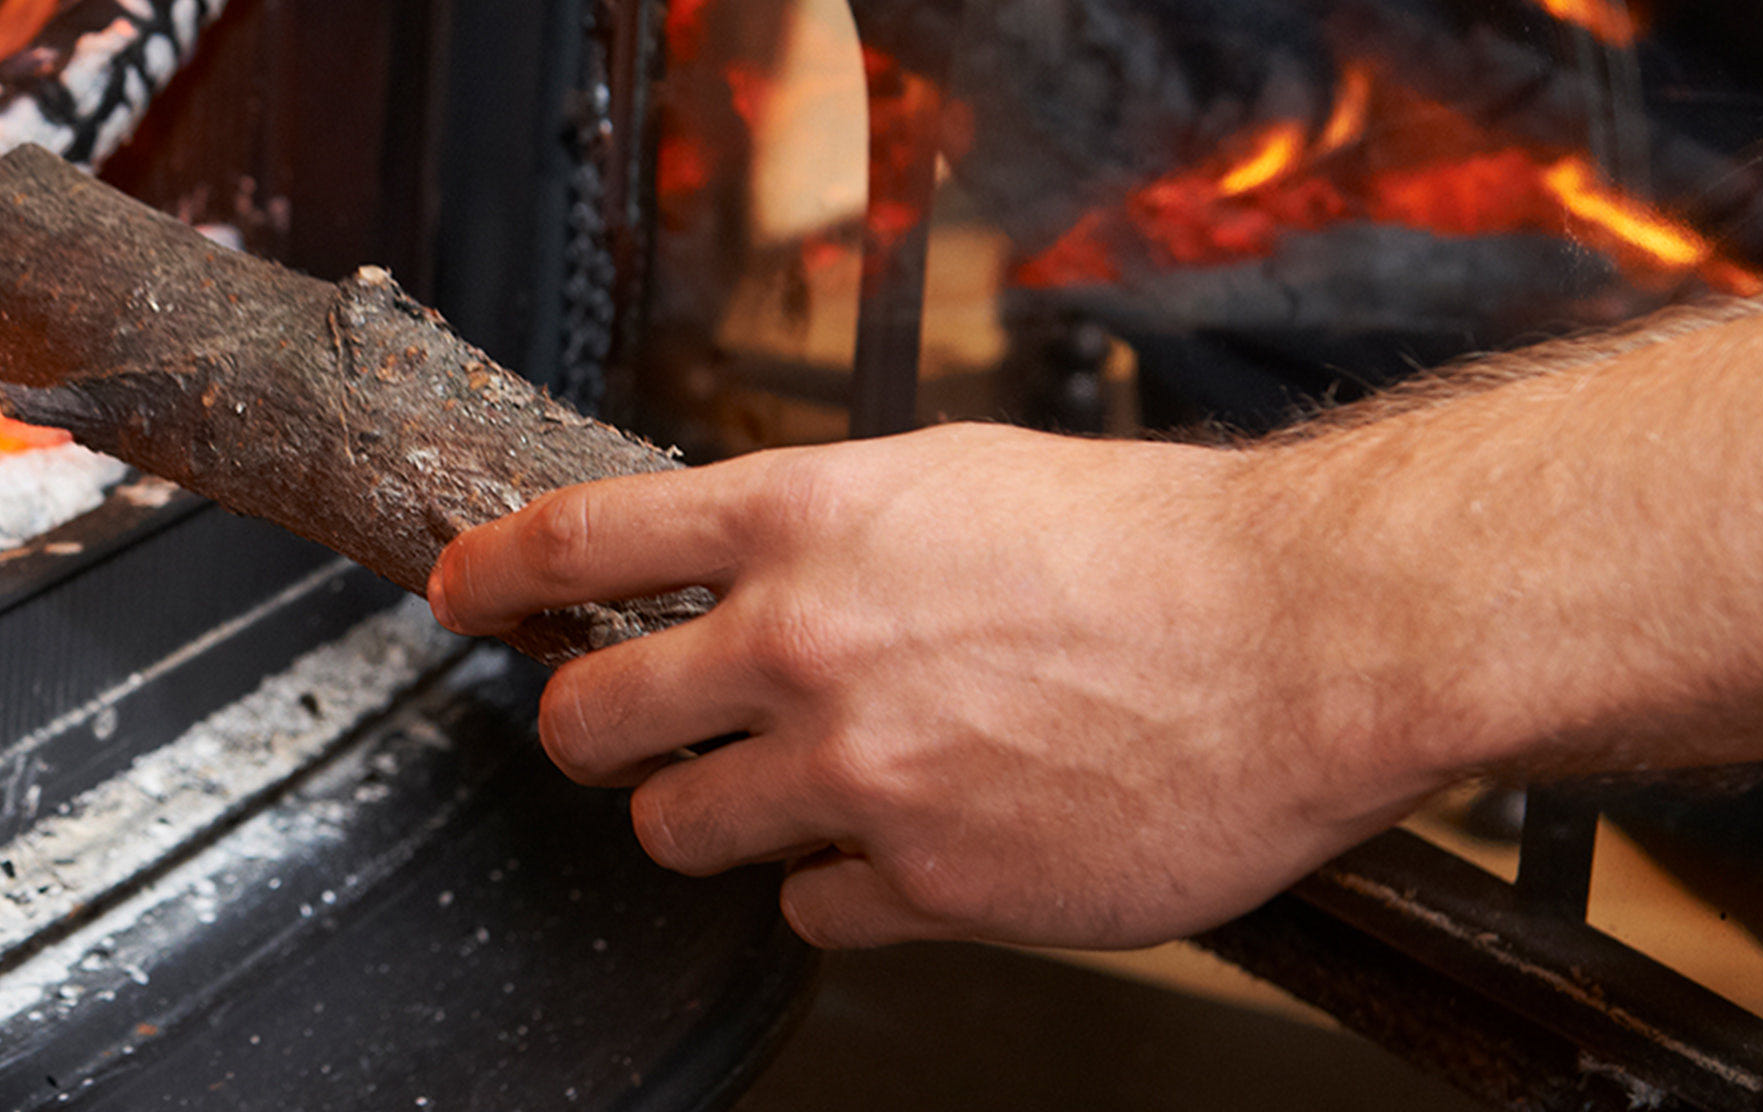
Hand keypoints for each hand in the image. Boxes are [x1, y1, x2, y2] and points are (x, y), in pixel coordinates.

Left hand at [427, 424, 1466, 948]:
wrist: (1305, 638)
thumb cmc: (1157, 548)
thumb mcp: (955, 480)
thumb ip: (826, 531)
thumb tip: (735, 569)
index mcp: (806, 520)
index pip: (578, 540)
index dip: (491, 573)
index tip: (457, 593)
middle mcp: (806, 644)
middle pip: (594, 717)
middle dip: (590, 733)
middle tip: (620, 736)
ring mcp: (859, 772)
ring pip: (682, 831)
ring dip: (712, 818)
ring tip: (794, 792)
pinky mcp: (927, 879)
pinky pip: (810, 909)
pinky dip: (841, 887)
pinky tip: (911, 846)